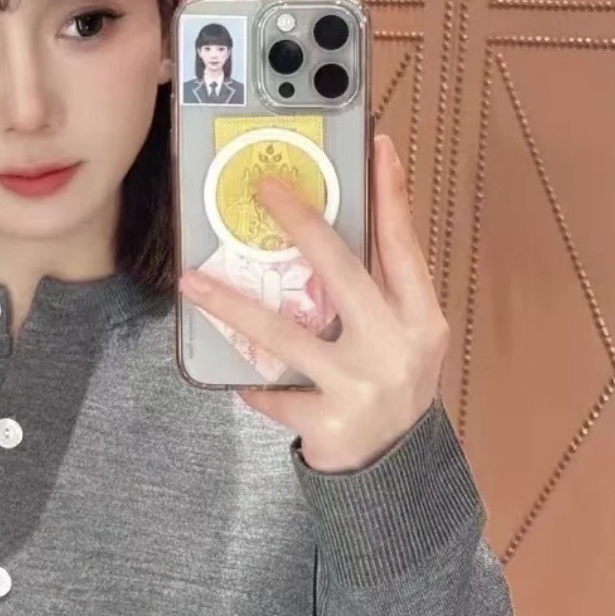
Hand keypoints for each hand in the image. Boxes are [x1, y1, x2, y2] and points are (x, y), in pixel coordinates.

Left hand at [179, 133, 449, 470]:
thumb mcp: (403, 338)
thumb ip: (379, 292)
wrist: (395, 469)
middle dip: (302, 224)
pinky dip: (254, 385)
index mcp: (421, 320)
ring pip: (284, 334)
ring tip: (193, 282)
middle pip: (342, 272)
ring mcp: (362, 385)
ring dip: (232, 305)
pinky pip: (274, 391)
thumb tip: (325, 231)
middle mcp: (396, 347)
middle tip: (264, 190)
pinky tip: (240, 380)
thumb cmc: (391, 387)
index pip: (404, 247)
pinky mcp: (329, 419)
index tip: (377, 146)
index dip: (392, 196)